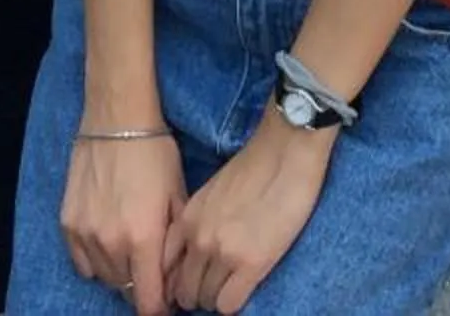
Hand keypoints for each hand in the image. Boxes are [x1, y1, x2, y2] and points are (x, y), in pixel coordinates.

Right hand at [61, 131, 184, 315]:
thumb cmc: (155, 153)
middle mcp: (111, 243)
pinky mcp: (67, 223)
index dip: (159, 308)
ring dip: (119, 272)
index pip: (148, 300)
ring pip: (104, 277)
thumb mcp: (177, 197)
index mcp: (143, 238)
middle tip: (151, 265)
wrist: (116, 119)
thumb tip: (173, 279)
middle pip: (125, 290)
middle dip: (141, 284)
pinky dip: (96, 260)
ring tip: (130, 248)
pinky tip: (108, 241)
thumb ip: (174, 244)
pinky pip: (81, 262)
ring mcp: (85, 234)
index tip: (166, 304)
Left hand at [164, 112, 333, 312]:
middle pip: (184, 291)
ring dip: (216, 299)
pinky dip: (233, 303)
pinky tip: (244, 288)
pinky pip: (229, 304)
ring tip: (230, 287)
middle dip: (196, 295)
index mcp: (187, 220)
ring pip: (206, 301)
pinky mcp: (252, 264)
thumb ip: (196, 222)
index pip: (164, 267)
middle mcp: (199, 239)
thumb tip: (194, 252)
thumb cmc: (254, 168)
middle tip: (213, 289)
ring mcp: (224, 253)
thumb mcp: (210, 194)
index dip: (176, 280)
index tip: (190, 281)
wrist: (285, 151)